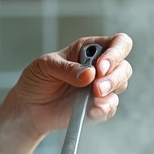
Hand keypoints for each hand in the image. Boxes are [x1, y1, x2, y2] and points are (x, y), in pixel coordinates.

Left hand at [9, 33, 132, 138]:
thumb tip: (89, 74)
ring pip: (121, 85)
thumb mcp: (45, 66)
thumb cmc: (37, 80)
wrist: (29, 107)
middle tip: (97, 87)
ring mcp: (100, 87)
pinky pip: (110, 107)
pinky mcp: (97, 106)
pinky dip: (104, 109)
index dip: (115, 53)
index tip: (101, 67)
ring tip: (95, 98)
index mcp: (89, 49)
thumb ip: (67, 68)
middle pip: (124, 66)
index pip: (117, 43)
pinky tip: (92, 110)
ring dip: (110, 91)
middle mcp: (99, 67)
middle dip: (114, 77)